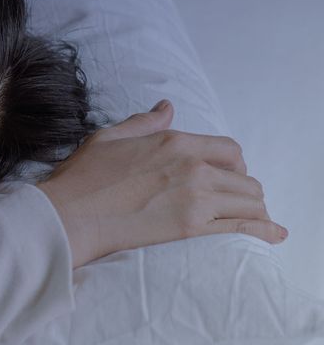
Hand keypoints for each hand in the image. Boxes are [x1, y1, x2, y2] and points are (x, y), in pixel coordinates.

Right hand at [38, 100, 286, 266]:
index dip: (235, 164)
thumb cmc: (81, 179)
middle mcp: (193, 166)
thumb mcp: (109, 138)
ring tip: (254, 221)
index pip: (229, 150)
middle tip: (236, 203)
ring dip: (254, 210)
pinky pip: (242, 227)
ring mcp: (195, 197)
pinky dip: (263, 230)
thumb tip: (166, 109)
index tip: (229, 176)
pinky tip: (275, 235)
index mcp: (175, 142)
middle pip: (244, 177)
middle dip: (244, 190)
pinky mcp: (191, 228)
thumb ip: (143, 123)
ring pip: (248, 201)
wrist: (68, 216)